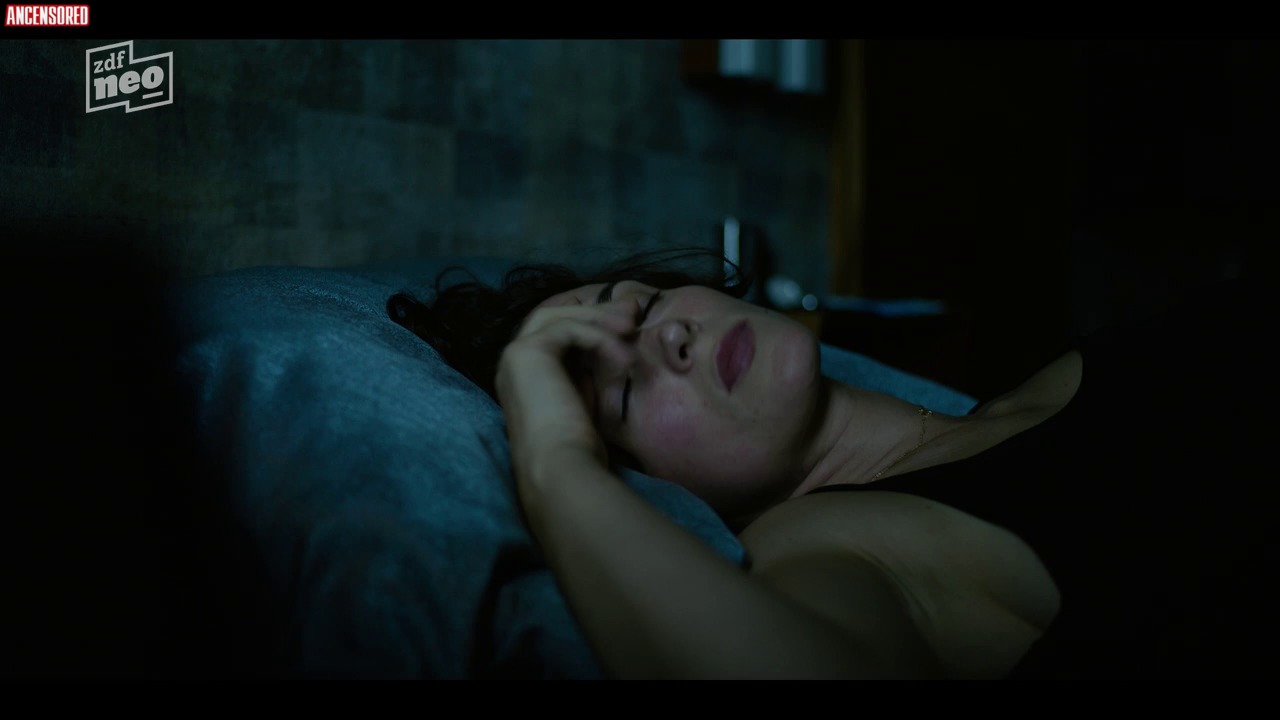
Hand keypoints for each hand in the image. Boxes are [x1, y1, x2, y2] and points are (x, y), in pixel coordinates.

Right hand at [494, 299, 638, 490]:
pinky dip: (597, 335)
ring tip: (632, 324)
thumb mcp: (583, 404)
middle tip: (632, 312)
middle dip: (594, 312)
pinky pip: (567, 329)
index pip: (551, 336)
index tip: (624, 328)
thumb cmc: (575, 451)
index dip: (587, 326)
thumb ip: (584, 377)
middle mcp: (511, 365)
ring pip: (556, 317)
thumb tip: (604, 351)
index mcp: (523, 379)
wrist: (560, 469)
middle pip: (551, 318)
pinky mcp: (525, 353)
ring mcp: (513, 357)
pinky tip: (621, 354)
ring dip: (598, 317)